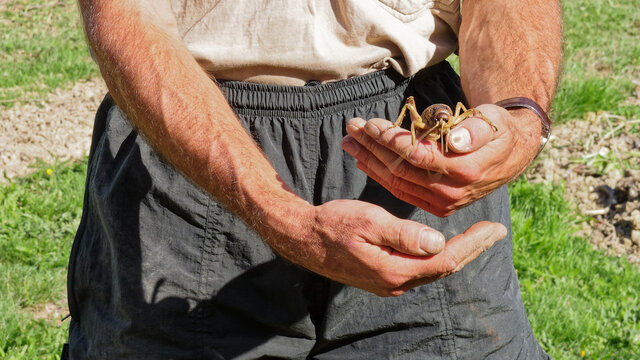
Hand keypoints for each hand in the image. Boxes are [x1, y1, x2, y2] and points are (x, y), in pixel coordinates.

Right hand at [291, 200, 505, 296]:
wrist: (304, 239)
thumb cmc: (334, 224)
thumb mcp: (369, 222)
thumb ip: (404, 234)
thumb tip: (439, 243)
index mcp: (394, 270)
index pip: (444, 260)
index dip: (473, 245)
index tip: (494, 229)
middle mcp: (394, 283)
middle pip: (442, 268)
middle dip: (472, 249)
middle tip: (495, 232)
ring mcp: (388, 283)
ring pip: (431, 270)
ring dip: (456, 253)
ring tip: (478, 237)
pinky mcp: (382, 277)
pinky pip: (417, 269)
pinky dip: (436, 257)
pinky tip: (444, 245)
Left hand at [341, 104, 539, 216]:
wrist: (511, 155)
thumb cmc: (498, 131)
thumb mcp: (493, 122)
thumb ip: (475, 129)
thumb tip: (456, 139)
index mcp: (465, 171)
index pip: (417, 156)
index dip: (391, 140)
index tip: (370, 123)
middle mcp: (451, 192)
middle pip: (401, 169)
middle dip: (372, 146)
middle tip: (351, 127)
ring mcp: (442, 203)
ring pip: (396, 181)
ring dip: (369, 159)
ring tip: (349, 140)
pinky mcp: (436, 206)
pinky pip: (401, 191)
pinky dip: (380, 175)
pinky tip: (363, 160)